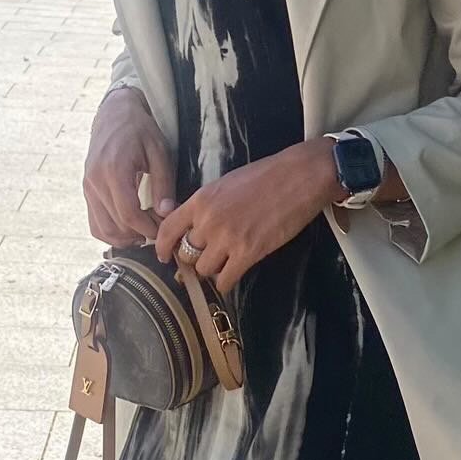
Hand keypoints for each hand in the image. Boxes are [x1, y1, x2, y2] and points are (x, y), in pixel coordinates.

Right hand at [83, 87, 176, 246]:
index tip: (164, 230)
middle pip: (116, 225)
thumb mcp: (159, 152)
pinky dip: (112, 233)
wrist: (114, 115)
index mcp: (114, 170)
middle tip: (159, 229)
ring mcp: (88, 188)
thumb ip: (163, 184)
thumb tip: (167, 213)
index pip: (128, 214)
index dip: (148, 229)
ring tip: (146, 231)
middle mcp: (95, 181)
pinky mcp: (87, 192)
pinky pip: (95, 224)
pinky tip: (130, 230)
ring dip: (126, 238)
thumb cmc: (140, 131)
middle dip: (141, 234)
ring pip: (103, 229)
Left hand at [154, 140, 339, 293]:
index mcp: (201, 200)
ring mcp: (228, 238)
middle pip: (186, 253)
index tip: (164, 256)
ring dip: (212, 270)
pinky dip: (226, 282)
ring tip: (225, 263)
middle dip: (195, 258)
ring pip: (204, 269)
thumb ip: (204, 204)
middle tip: (208, 257)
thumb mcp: (225, 183)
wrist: (299, 177)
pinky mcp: (248, 253)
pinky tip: (233, 275)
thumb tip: (182, 219)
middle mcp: (209, 220)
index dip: (161, 247)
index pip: (167, 229)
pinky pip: (224, 280)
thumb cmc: (266, 176)